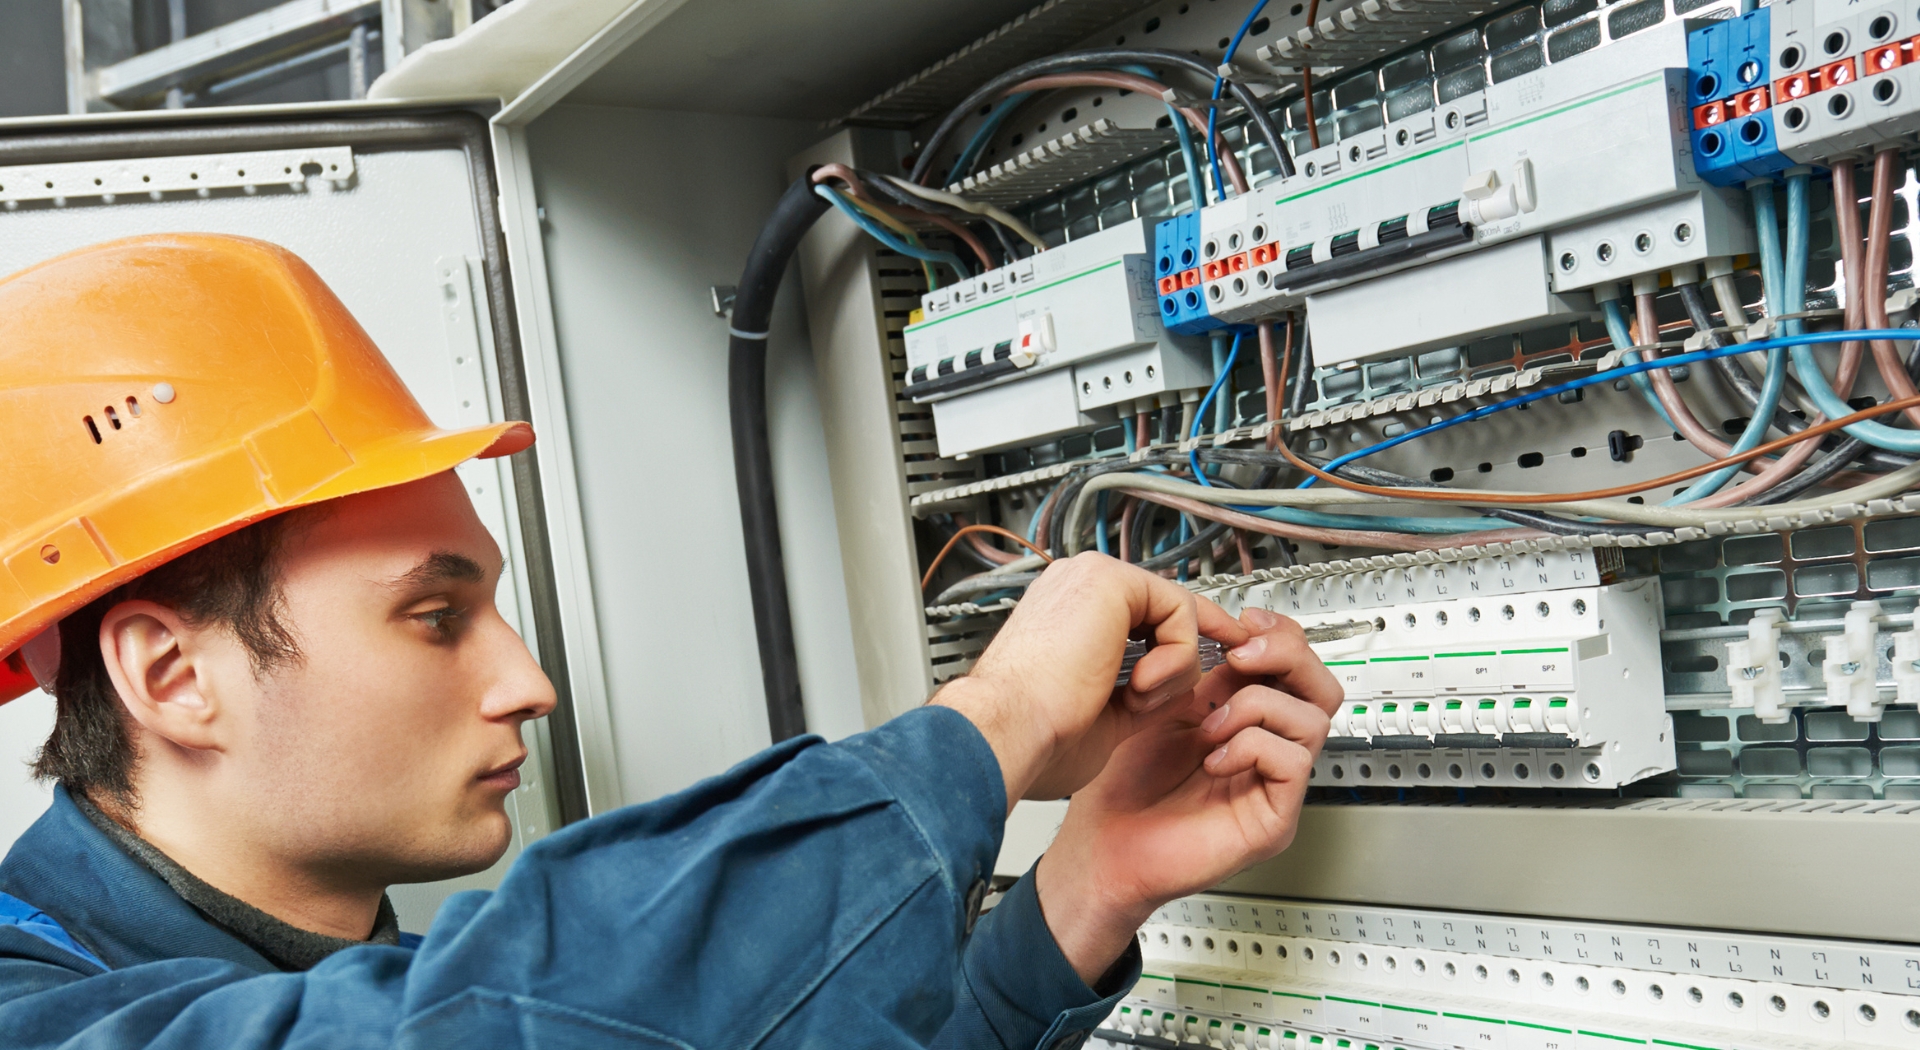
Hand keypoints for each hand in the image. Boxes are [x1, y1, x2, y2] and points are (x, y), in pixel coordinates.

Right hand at [932, 552, 1245, 808]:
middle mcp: (1078, 588)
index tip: (1221, 657)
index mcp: (1068, 616)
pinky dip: (1175, 657)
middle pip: (1166, 608)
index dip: (1185, 640)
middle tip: (1193, 686)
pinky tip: (1139, 685)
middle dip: (1190, 653)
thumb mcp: (1107, 714)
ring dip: (1174, 667)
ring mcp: (1092, 578)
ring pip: (1177, 611)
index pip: (1144, 614)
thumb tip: (1182, 691)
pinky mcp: (1110, 580)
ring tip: (1136, 697)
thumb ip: (1145, 693)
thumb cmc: (1035, 734)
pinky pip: (1180, 611)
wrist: (1008, 731)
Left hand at [1031, 607, 1341, 982]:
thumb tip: (1227, 626)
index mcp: (1244, 713)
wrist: (1102, 842)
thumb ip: (1199, 667)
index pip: (1297, 663)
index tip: (1243, 623)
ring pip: (1314, 719)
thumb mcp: (1161, 703)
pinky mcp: (1273, 819)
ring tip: (1209, 726)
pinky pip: (1294, 762)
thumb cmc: (1122, 781)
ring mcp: (1273, 783)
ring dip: (1257, 705)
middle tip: (1240, 657)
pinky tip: (1212, 760)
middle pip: (1323, 687)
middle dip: (1287, 657)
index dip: (1279, 634)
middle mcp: (1267, 746)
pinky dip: (1251, 747)